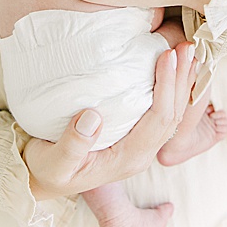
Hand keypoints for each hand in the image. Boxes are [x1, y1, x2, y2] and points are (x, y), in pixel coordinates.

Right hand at [23, 43, 197, 200]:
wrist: (41, 180)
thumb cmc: (45, 170)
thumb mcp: (52, 163)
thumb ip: (72, 145)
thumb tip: (92, 117)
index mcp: (129, 159)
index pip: (159, 119)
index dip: (167, 86)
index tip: (166, 56)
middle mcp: (142, 153)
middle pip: (174, 114)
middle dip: (182, 79)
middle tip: (186, 47)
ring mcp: (141, 146)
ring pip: (173, 112)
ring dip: (181, 81)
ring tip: (186, 51)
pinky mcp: (136, 136)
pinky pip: (163, 110)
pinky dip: (172, 87)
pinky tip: (174, 67)